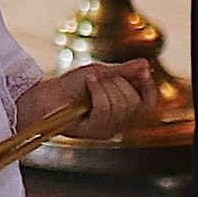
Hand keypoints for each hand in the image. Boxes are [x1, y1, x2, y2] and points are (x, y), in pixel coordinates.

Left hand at [15, 58, 154, 135]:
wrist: (46, 95)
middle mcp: (119, 122)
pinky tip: (87, 84)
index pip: (149, 102)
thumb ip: (123, 72)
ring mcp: (107, 129)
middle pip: (134, 101)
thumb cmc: (71, 85)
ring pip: (120, 105)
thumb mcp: (100, 73)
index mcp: (123, 107)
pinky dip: (96, 91)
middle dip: (118, 83)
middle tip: (99, 78)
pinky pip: (104, 108)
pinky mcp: (94, 132)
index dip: (150, 88)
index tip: (143, 72)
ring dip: (104, 86)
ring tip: (90, 81)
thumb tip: (145, 64)